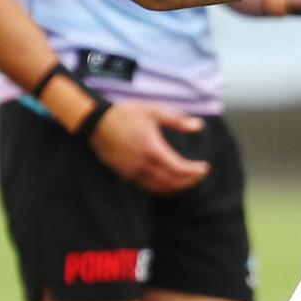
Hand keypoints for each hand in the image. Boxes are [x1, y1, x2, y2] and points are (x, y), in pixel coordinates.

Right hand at [89, 102, 210, 193]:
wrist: (95, 122)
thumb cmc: (125, 114)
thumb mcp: (153, 111)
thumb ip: (177, 120)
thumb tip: (199, 126)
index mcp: (152, 149)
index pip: (178, 169)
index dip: (194, 172)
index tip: (205, 168)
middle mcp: (142, 165)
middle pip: (171, 183)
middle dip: (189, 181)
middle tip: (200, 174)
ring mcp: (132, 172)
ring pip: (159, 189)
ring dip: (177, 187)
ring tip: (188, 179)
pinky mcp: (125, 174)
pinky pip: (147, 188)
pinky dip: (162, 188)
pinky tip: (169, 181)